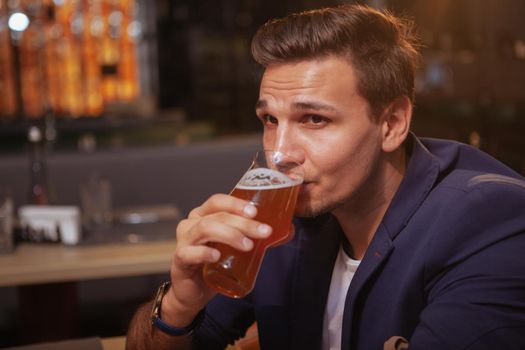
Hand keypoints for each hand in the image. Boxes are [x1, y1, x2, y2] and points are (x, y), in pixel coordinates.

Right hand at [162, 194, 271, 325]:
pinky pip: (189, 253)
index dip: (236, 204)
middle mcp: (191, 224)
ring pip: (204, 229)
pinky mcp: (179, 260)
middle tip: (263, 232)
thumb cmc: (215, 264)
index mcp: (203, 215)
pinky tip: (217, 256)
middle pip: (217, 216)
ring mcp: (183, 241)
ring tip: (248, 245)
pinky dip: (204, 252)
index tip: (255, 212)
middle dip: (243, 223)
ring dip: (229, 234)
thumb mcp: (234, 247)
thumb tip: (286, 231)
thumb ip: (253, 236)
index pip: (218, 201)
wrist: (194, 293)